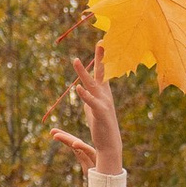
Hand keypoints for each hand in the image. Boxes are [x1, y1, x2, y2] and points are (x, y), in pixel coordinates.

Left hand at [46, 45, 123, 174]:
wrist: (110, 144)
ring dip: (83, 72)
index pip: (102, 72)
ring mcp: (103, 103)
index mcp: (103, 93)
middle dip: (100, 58)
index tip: (101, 43)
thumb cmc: (101, 126)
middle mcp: (105, 95)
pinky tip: (77, 87)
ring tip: (75, 60)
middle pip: (101, 73)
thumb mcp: (93, 108)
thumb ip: (89, 97)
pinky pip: (91, 102)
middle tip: (100, 42)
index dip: (101, 58)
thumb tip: (83, 89)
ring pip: (92, 85)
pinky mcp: (100, 114)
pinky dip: (84, 95)